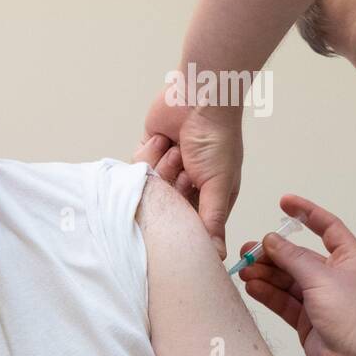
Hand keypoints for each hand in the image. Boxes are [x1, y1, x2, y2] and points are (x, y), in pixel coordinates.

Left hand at [134, 87, 242, 257]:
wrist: (199, 98)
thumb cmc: (217, 139)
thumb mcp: (218, 186)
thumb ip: (212, 222)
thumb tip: (217, 257)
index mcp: (211, 195)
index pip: (191, 225)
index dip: (184, 221)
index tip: (183, 214)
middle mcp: (188, 185)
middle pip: (166, 208)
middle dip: (173, 190)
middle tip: (186, 172)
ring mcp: (167, 168)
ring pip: (150, 188)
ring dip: (164, 169)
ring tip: (179, 151)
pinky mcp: (149, 152)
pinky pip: (137, 167)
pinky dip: (149, 154)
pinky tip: (164, 141)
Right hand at [238, 194, 355, 355]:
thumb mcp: (322, 277)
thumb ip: (293, 257)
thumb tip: (272, 240)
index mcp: (347, 259)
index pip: (327, 227)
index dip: (307, 213)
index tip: (285, 203)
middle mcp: (332, 277)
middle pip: (297, 256)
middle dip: (273, 252)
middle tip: (249, 249)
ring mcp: (319, 300)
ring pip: (286, 280)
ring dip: (265, 273)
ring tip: (244, 269)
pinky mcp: (306, 321)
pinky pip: (282, 301)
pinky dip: (266, 293)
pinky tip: (251, 286)